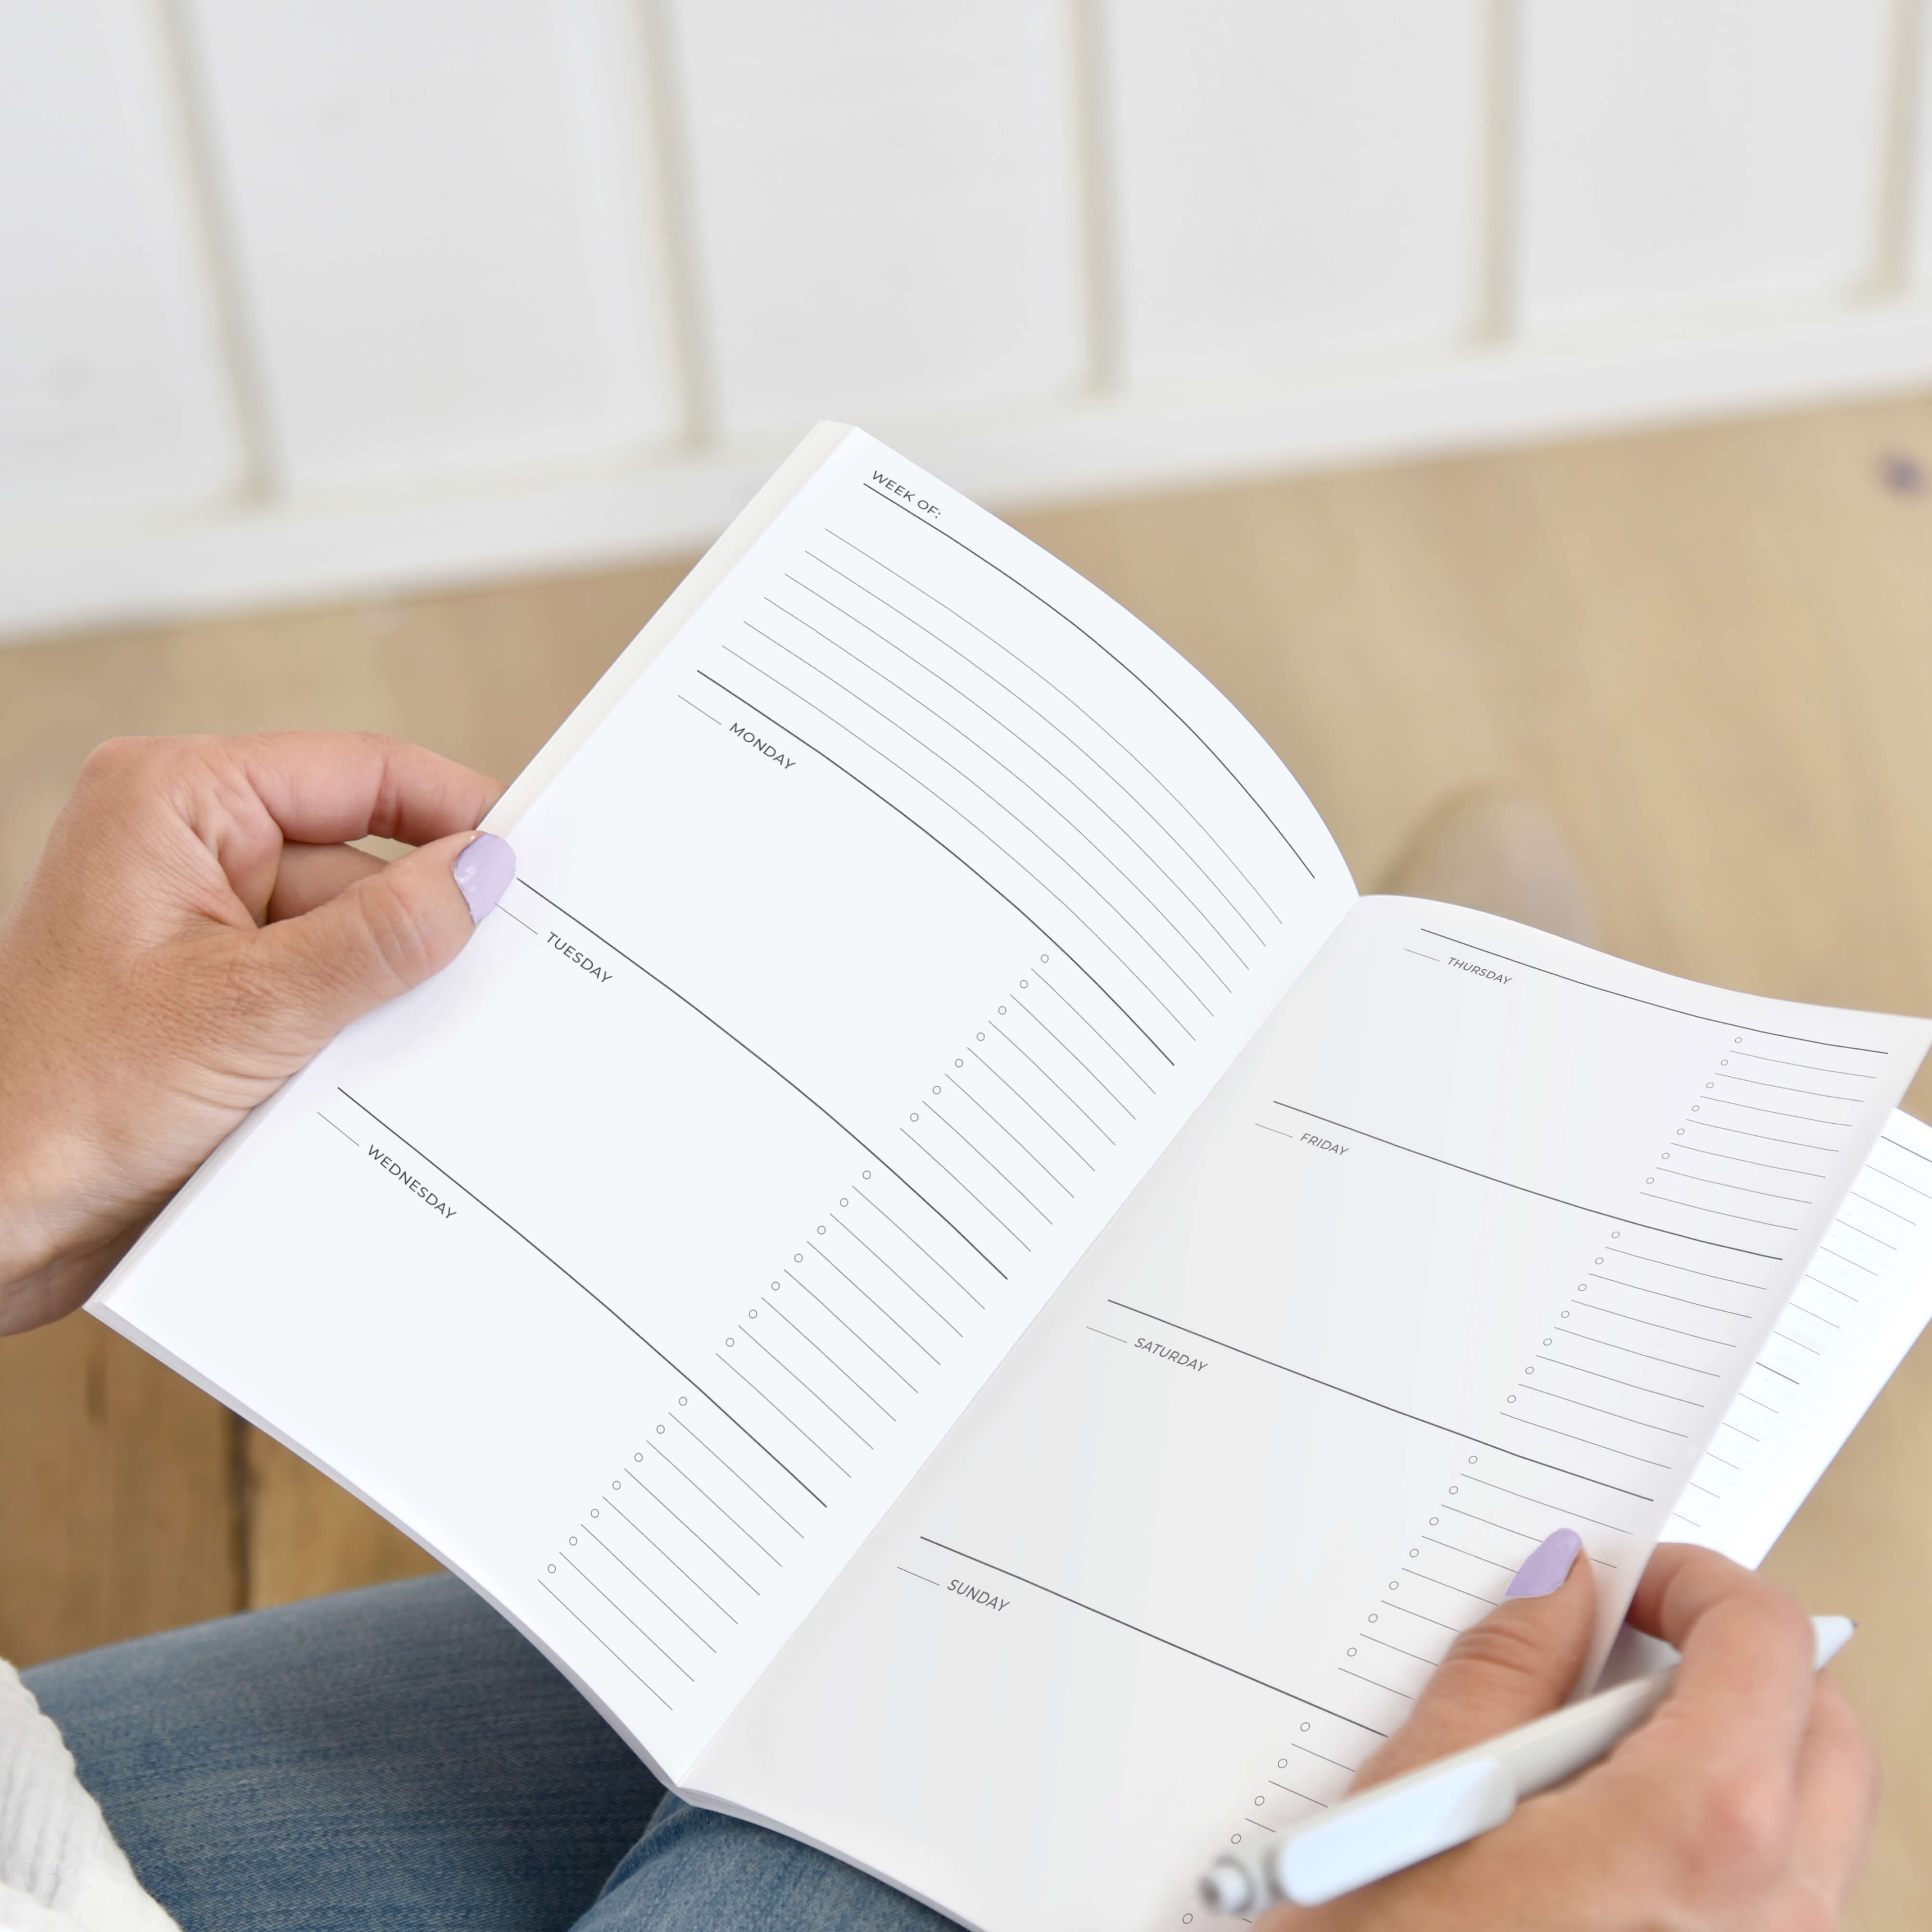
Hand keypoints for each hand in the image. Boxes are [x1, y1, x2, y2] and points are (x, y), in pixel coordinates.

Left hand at [0, 732, 513, 1334]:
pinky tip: (373, 1076)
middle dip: (424, 928)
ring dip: (388, 995)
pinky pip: (326, 993)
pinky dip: (359, 1033)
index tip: (538, 859)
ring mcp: (203, 929)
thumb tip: (484, 868)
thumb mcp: (253, 1008)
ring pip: (353, 937)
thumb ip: (382, 933)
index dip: (457, 812)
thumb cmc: (61, 1105)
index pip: (361, 773)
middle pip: (366, 861)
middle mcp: (189, 849)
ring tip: (404, 1048)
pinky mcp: (216, 999)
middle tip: (501, 977)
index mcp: (178, 801)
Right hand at [1264, 1539, 1876, 1929]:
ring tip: (1593, 1775)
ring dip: (1738, 1767)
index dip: (1703, 1584)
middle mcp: (1771, 1922)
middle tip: (1627, 1657)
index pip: (1766, 1646)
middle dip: (1745, 1670)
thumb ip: (1502, 1678)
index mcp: (1695, 1837)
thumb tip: (1557, 1585)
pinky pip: (1780, 1916)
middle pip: (1828, 1739)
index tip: (1637, 1581)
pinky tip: (1600, 1870)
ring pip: (1816, 1835)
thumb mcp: (1416, 1808)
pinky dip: (1724, 1858)